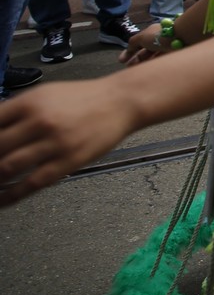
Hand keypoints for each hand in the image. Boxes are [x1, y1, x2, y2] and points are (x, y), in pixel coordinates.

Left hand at [0, 80, 141, 206]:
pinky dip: (11, 195)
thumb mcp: (46, 94)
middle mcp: (40, 121)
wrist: (121, 102)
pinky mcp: (69, 161)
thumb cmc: (83, 98)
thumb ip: (18, 110)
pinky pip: (32, 183)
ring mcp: (55, 142)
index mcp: (30, 102)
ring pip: (8, 166)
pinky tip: (2, 200)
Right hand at [118, 22, 180, 66]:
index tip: (121, 61)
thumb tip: (128, 49)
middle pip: (146, 51)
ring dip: (144, 63)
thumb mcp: (142, 37)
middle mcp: (160, 38)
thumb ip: (133, 42)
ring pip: (154, 56)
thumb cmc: (159, 36)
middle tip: (128, 68)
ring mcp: (168, 46)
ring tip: (137, 71)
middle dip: (136, 59)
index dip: (129, 52)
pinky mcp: (175, 53)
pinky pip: (162, 60)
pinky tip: (149, 70)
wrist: (182, 38)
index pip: (138, 43)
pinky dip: (154, 64)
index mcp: (152, 32)